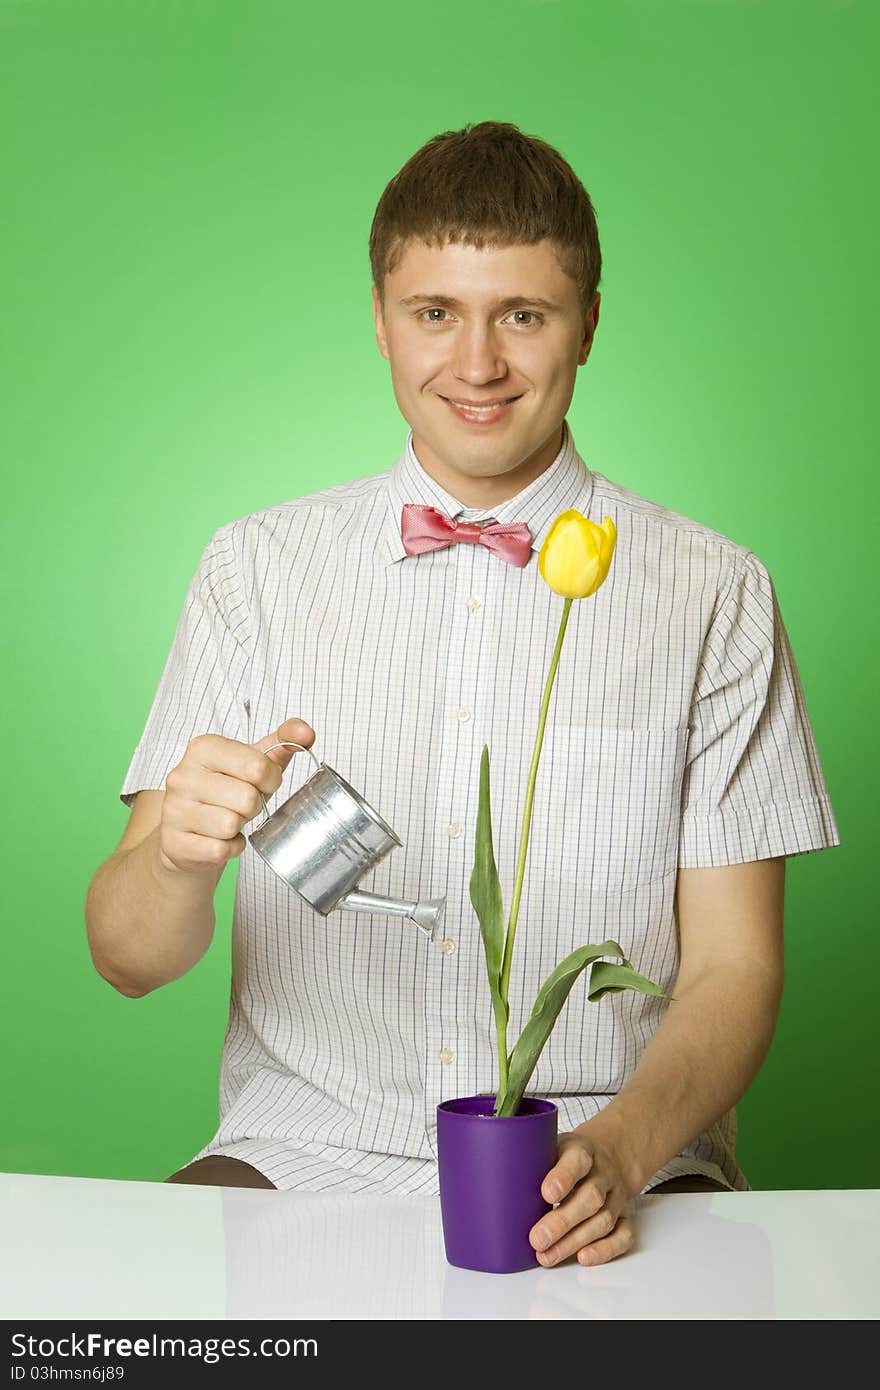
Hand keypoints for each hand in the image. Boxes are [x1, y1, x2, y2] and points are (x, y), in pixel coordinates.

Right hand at [159, 716, 315, 873]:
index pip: (258, 766)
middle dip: (253, 806)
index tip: (260, 783)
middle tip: (240, 804)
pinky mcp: (174, 842)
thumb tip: (306, 733)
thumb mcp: (253, 762)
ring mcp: (174, 809)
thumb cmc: (227, 791)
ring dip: (238, 828)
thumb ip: (283, 742)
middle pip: (246, 798)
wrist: (188, 829)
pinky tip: (218, 839)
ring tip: (227, 819)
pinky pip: (219, 850)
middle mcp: (182, 776)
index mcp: (203, 747)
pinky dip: (229, 848)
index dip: (270, 780)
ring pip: (230, 825)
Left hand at [529, 1122, 633, 1267]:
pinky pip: (623, 1235)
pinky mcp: (625, 1215)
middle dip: (563, 1221)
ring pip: (604, 1220)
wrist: (611, 1153)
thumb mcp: (550, 1145)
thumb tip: (492, 1182)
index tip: (546, 1193)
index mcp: (582, 1150)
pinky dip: (605, 1250)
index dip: (563, 1177)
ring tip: (547, 1255)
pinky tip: (583, 1257)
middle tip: (537, 1238)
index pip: (577, 1160)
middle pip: (590, 1197)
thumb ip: (530, 1161)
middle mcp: (603, 1173)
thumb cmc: (568, 1155)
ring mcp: (616, 1195)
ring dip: (575, 1241)